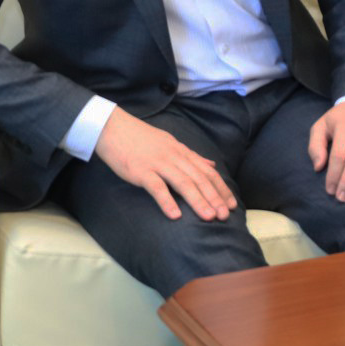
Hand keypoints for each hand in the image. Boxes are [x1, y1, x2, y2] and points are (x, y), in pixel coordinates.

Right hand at [93, 109, 235, 222]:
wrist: (112, 128)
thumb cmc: (140, 138)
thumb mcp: (170, 143)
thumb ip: (191, 156)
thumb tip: (212, 165)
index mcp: (181, 152)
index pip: (207, 172)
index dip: (221, 188)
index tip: (232, 205)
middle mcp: (174, 157)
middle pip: (199, 178)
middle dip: (214, 198)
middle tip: (225, 216)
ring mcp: (157, 163)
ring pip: (182, 183)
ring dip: (197, 200)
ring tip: (209, 217)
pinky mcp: (140, 170)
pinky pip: (156, 187)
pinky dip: (166, 201)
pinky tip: (175, 215)